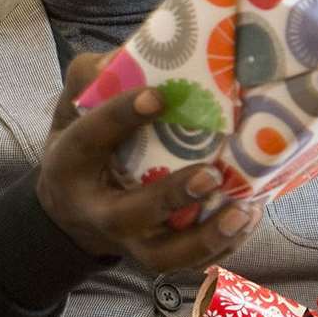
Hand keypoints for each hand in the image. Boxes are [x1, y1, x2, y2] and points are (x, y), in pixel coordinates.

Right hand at [35, 50, 263, 270]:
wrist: (69, 213)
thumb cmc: (83, 147)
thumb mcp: (73, 108)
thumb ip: (96, 78)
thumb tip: (139, 52)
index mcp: (71, 163)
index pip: (91, 138)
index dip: (121, 116)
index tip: (159, 96)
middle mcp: (96, 210)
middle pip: (128, 215)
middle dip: (171, 198)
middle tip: (210, 175)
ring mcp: (126, 241)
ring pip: (163, 256)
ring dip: (206, 238)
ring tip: (243, 212)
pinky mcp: (152, 256)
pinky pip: (188, 264)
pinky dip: (222, 247)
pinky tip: (249, 218)